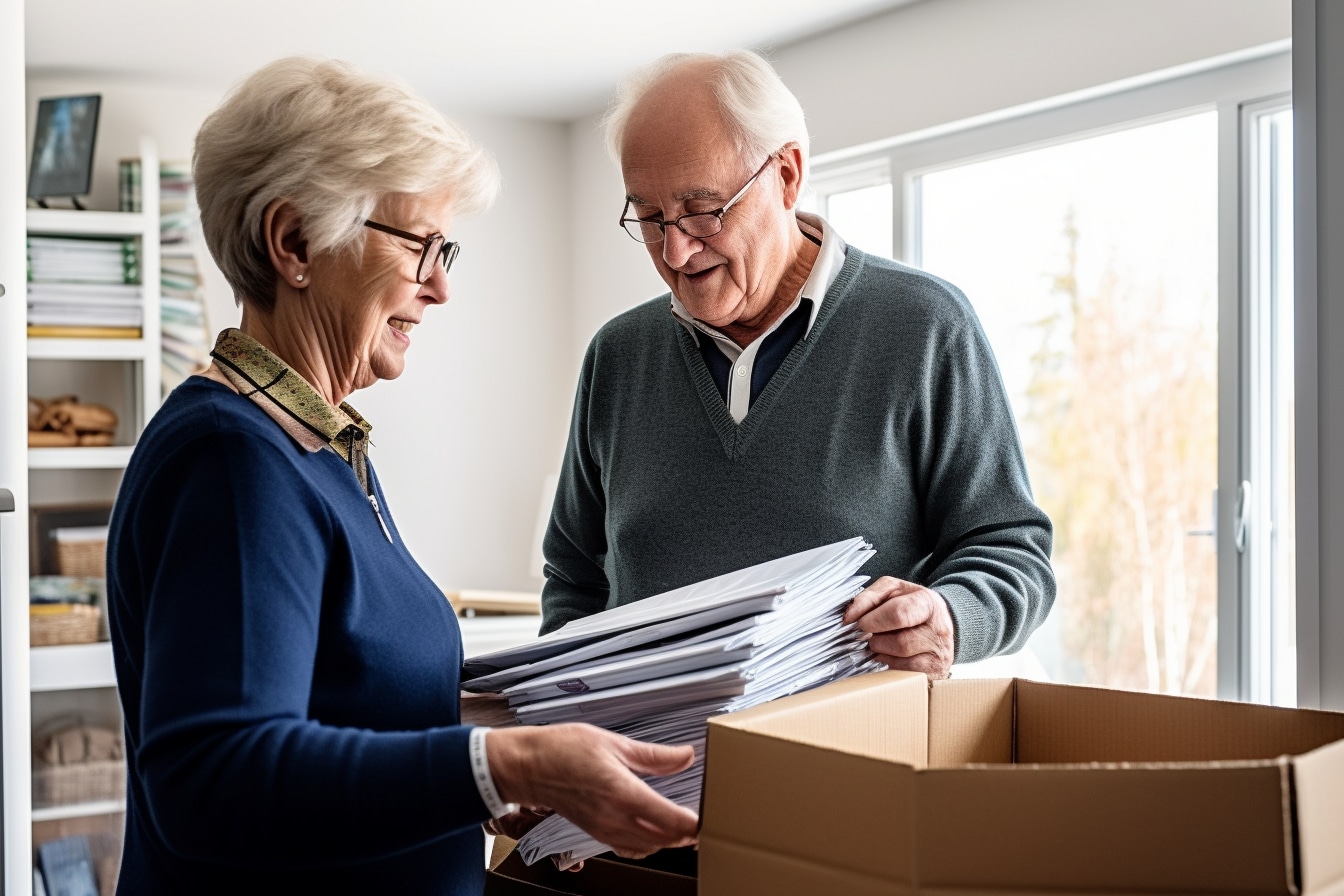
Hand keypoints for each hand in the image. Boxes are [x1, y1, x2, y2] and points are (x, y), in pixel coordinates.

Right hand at [485, 724, 698, 859]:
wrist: (528, 766)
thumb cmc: (563, 749)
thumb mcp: (614, 743)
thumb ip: (654, 756)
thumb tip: (685, 756)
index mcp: (623, 793)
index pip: (670, 820)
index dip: (695, 823)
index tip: (710, 815)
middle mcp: (614, 818)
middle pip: (663, 839)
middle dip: (687, 834)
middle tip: (705, 820)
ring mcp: (603, 829)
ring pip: (647, 847)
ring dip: (668, 841)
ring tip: (684, 827)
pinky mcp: (595, 832)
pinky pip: (628, 848)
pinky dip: (647, 844)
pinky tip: (653, 831)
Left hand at [844, 577, 954, 678]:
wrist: (938, 623)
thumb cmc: (910, 605)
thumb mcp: (891, 591)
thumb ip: (868, 597)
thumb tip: (849, 617)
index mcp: (928, 603)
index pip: (899, 614)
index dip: (873, 620)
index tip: (859, 623)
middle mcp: (939, 630)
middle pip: (900, 642)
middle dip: (876, 640)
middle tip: (866, 635)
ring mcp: (940, 654)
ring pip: (900, 660)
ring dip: (880, 652)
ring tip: (878, 643)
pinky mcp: (934, 672)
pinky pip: (903, 673)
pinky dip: (888, 664)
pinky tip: (887, 655)